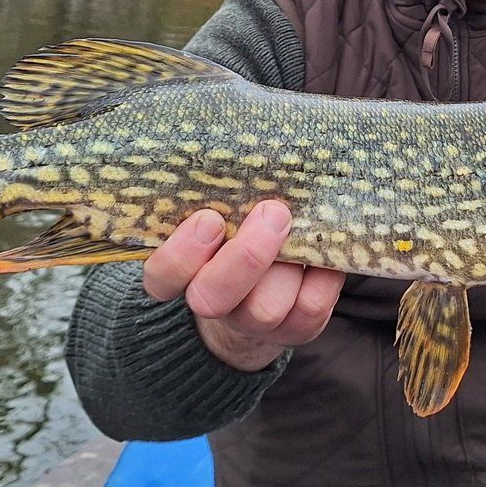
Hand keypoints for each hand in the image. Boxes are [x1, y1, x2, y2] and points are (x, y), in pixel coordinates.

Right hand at [142, 200, 344, 371]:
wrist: (271, 280)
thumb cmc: (239, 226)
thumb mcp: (225, 208)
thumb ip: (223, 194)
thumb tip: (243, 156)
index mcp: (183, 273)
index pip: (160, 277)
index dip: (181, 253)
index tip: (210, 217)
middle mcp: (212, 302)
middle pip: (211, 299)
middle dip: (245, 256)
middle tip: (272, 212)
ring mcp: (252, 322)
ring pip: (264, 309)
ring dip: (288, 264)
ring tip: (299, 226)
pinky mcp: (295, 329)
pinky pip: (310, 307)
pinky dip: (323, 274)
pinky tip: (325, 247)